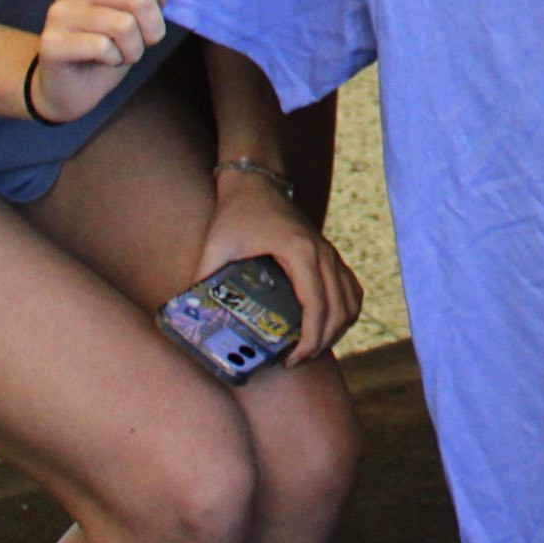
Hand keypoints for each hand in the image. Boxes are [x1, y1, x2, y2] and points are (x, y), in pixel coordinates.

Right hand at [30, 0, 167, 122]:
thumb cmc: (111, 41)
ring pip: (124, 25)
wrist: (72, 84)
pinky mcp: (51, 42)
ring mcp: (58, 12)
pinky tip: (103, 61)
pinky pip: (104, 47)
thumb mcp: (133, 8)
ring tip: (122, 52)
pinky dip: (115, 60)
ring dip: (134, 48)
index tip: (155, 6)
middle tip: (142, 40)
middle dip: (153, 27)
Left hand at [199, 171, 365, 363]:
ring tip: (312, 349)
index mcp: (299, 252)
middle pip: (339, 309)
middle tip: (296, 361)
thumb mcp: (216, 245)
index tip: (292, 359)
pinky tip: (329, 327)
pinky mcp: (330, 255)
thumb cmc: (237, 212)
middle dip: (323, 342)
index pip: (317, 304)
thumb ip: (204, 278)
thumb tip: (191, 316)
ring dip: (338, 330)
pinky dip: (346, 312)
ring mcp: (330, 253)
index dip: (310, 338)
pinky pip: (352, 289)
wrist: (257, 182)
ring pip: (352, 301)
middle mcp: (322, 253)